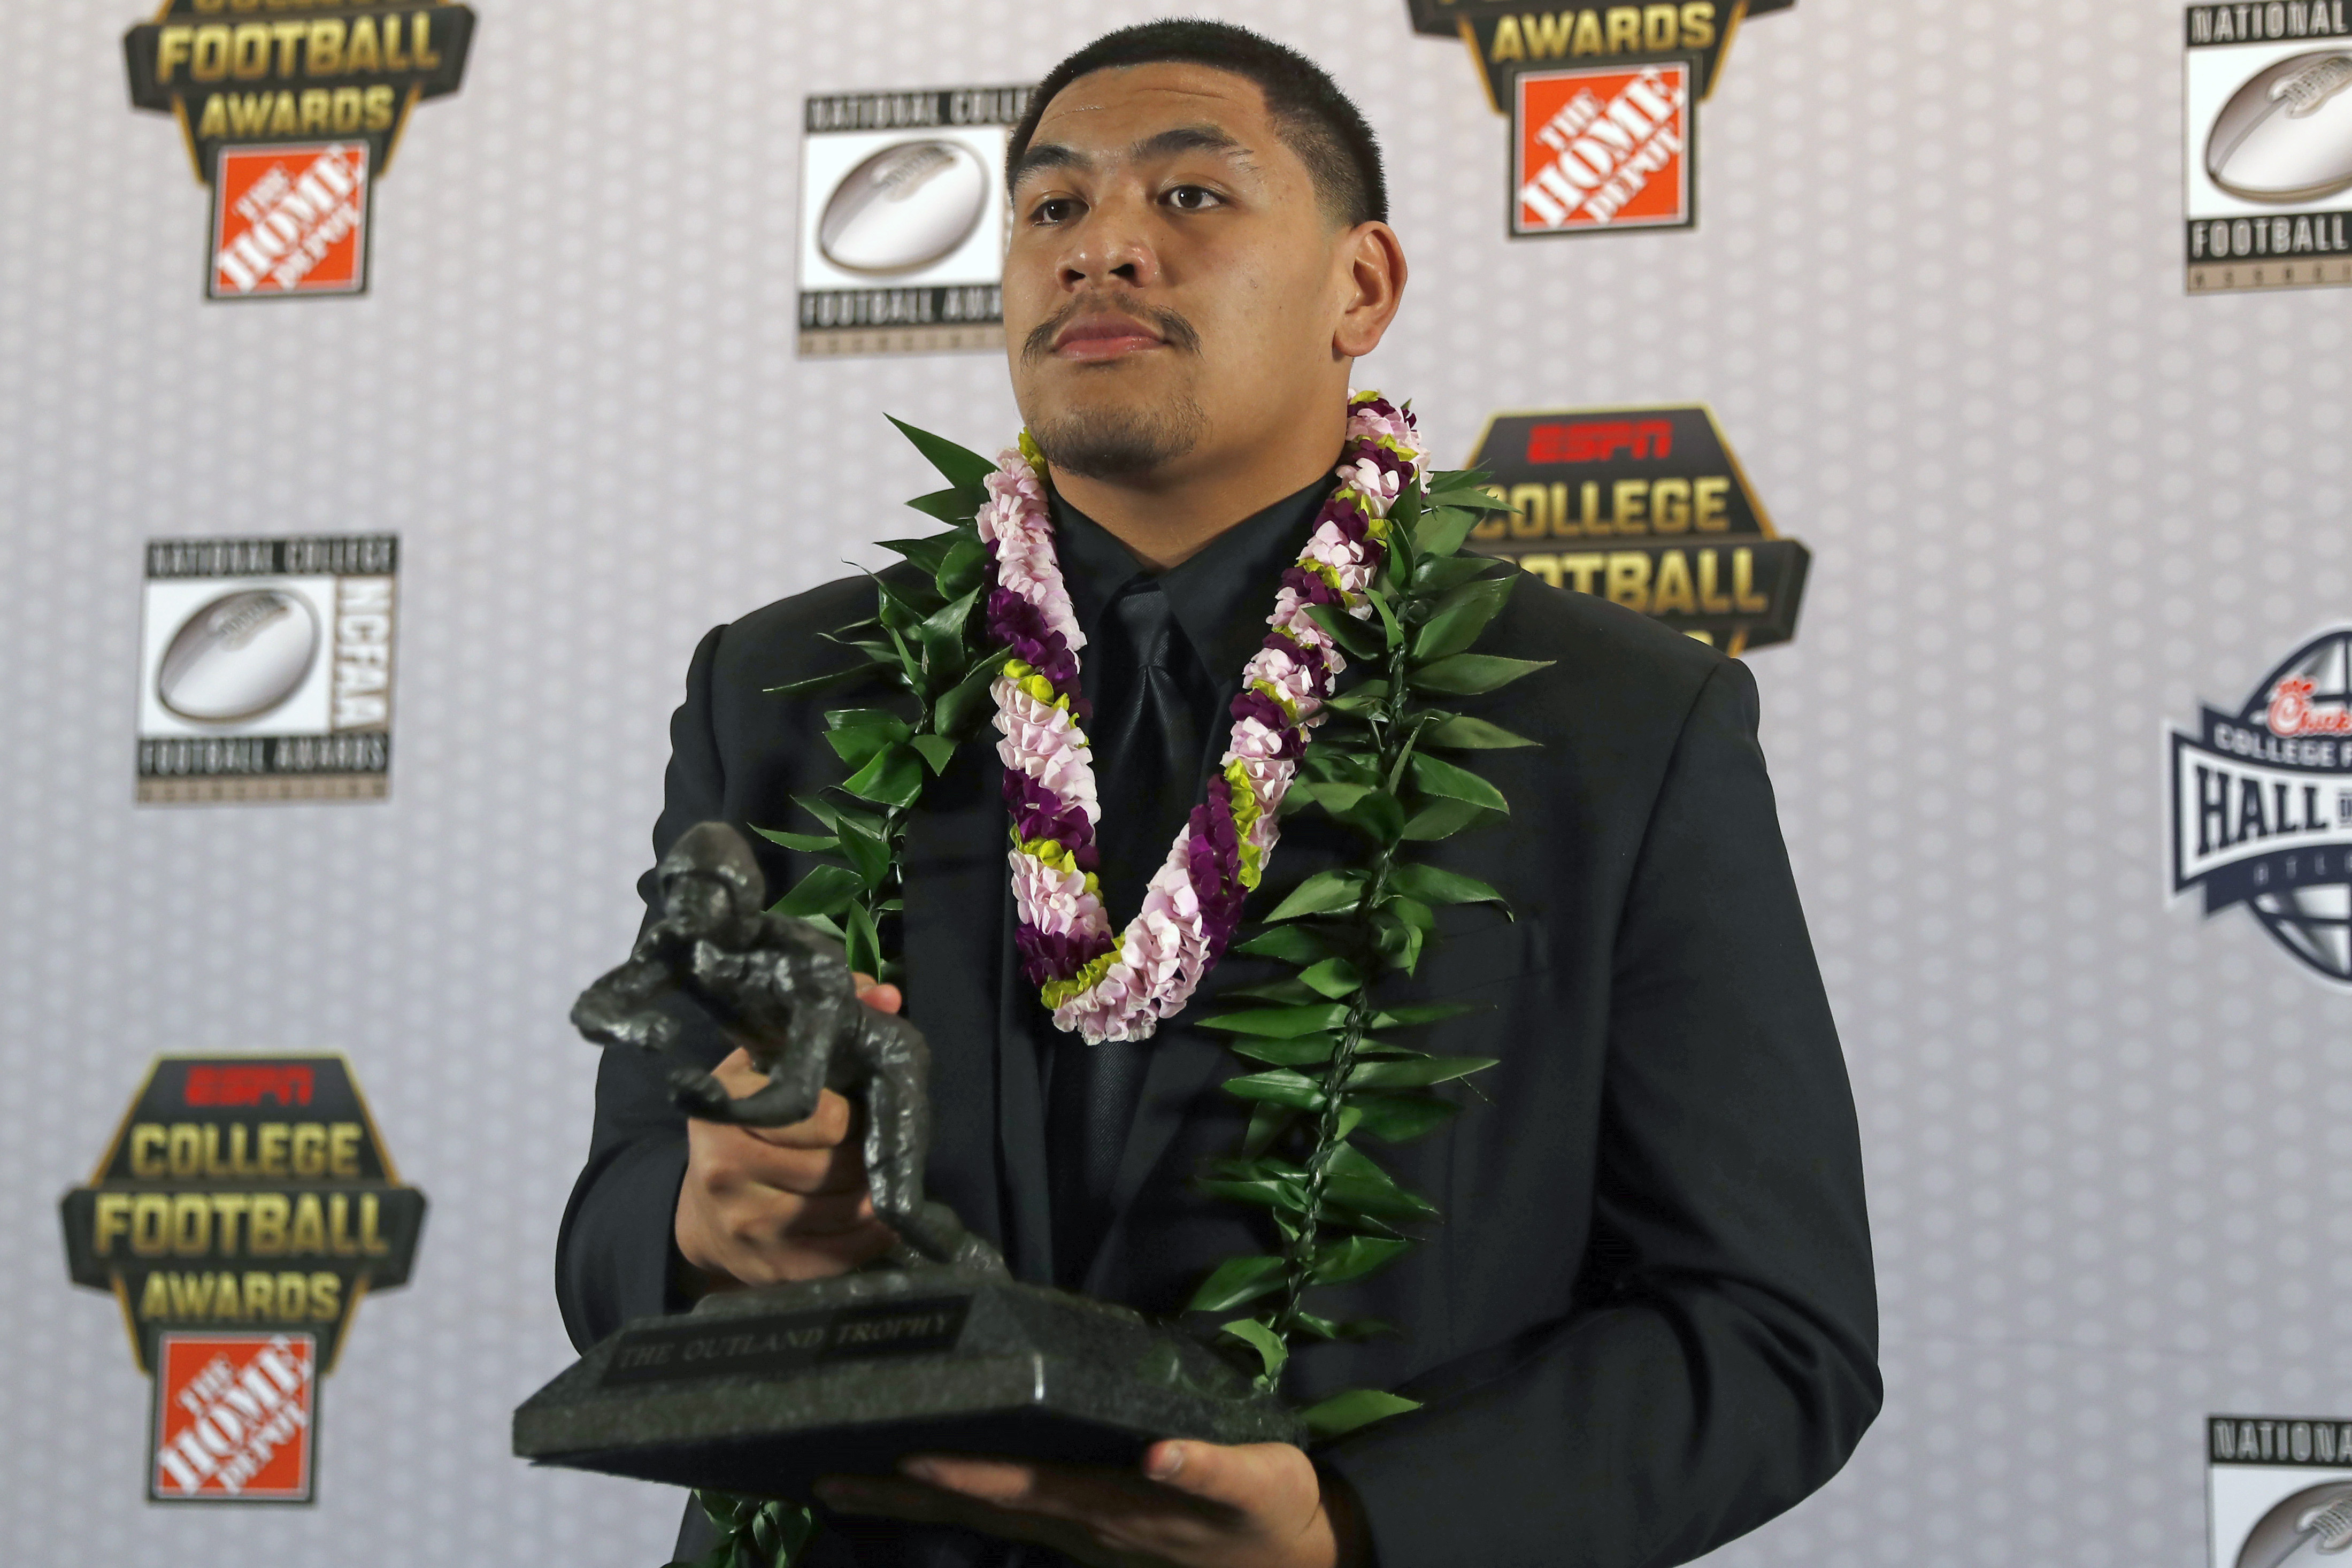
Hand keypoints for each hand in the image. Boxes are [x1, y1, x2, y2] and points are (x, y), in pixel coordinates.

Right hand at [672, 974, 904, 1289]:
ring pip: (846, 1212)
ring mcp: (744, 1225)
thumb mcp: (769, 1063)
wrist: (702, 1209)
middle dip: (866, 1156)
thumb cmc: (746, 1124)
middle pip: (838, 1168)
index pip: (821, 1116)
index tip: (854, 1110)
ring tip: (872, 1178)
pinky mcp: (766, 1268)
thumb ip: (827, 1024)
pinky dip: (870, 1238)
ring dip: (873, 1197)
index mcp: (726, 1113)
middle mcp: (725, 1170)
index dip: (852, 1115)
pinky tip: (874, 1218)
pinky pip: (842, 1257)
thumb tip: (884, 997)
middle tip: (870, 1147)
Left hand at [814, 1440, 1368, 1567]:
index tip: (907, 1459)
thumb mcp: (1254, 1481)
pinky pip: (1020, 1516)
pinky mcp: (1092, 1531)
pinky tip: (924, 1490)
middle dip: (907, 1492)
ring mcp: (1084, 1533)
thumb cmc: (1271, 1508)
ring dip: (918, 1500)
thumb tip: (1160, 1454)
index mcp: (1117, 1506)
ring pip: (990, 1514)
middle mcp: (1087, 1522)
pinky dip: (970, 1501)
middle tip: (828, 1477)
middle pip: (985, 1504)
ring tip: (849, 1483)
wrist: (1294, 1559)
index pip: (1026, 1488)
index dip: (966, 1476)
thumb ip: (1206, 1469)